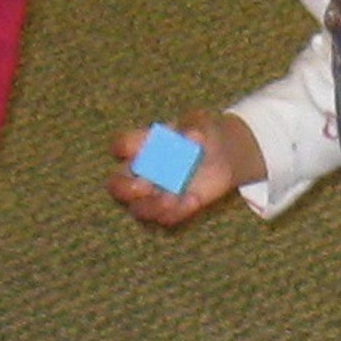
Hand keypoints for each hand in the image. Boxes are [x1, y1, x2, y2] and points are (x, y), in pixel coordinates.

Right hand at [108, 113, 256, 227]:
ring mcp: (154, 194)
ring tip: (172, 199)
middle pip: (116, 186)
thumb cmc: (204, 133)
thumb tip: (193, 136)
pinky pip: (166, 218)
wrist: (225, 155)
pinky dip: (178, 212)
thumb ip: (194, 126)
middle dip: (126, 189)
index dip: (123, 148)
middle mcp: (141, 172)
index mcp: (141, 146)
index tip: (133, 150)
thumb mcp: (200, 122)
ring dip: (153, 206)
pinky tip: (194, 200)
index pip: (121, 146)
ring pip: (138, 209)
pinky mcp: (172, 208)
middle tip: (145, 185)